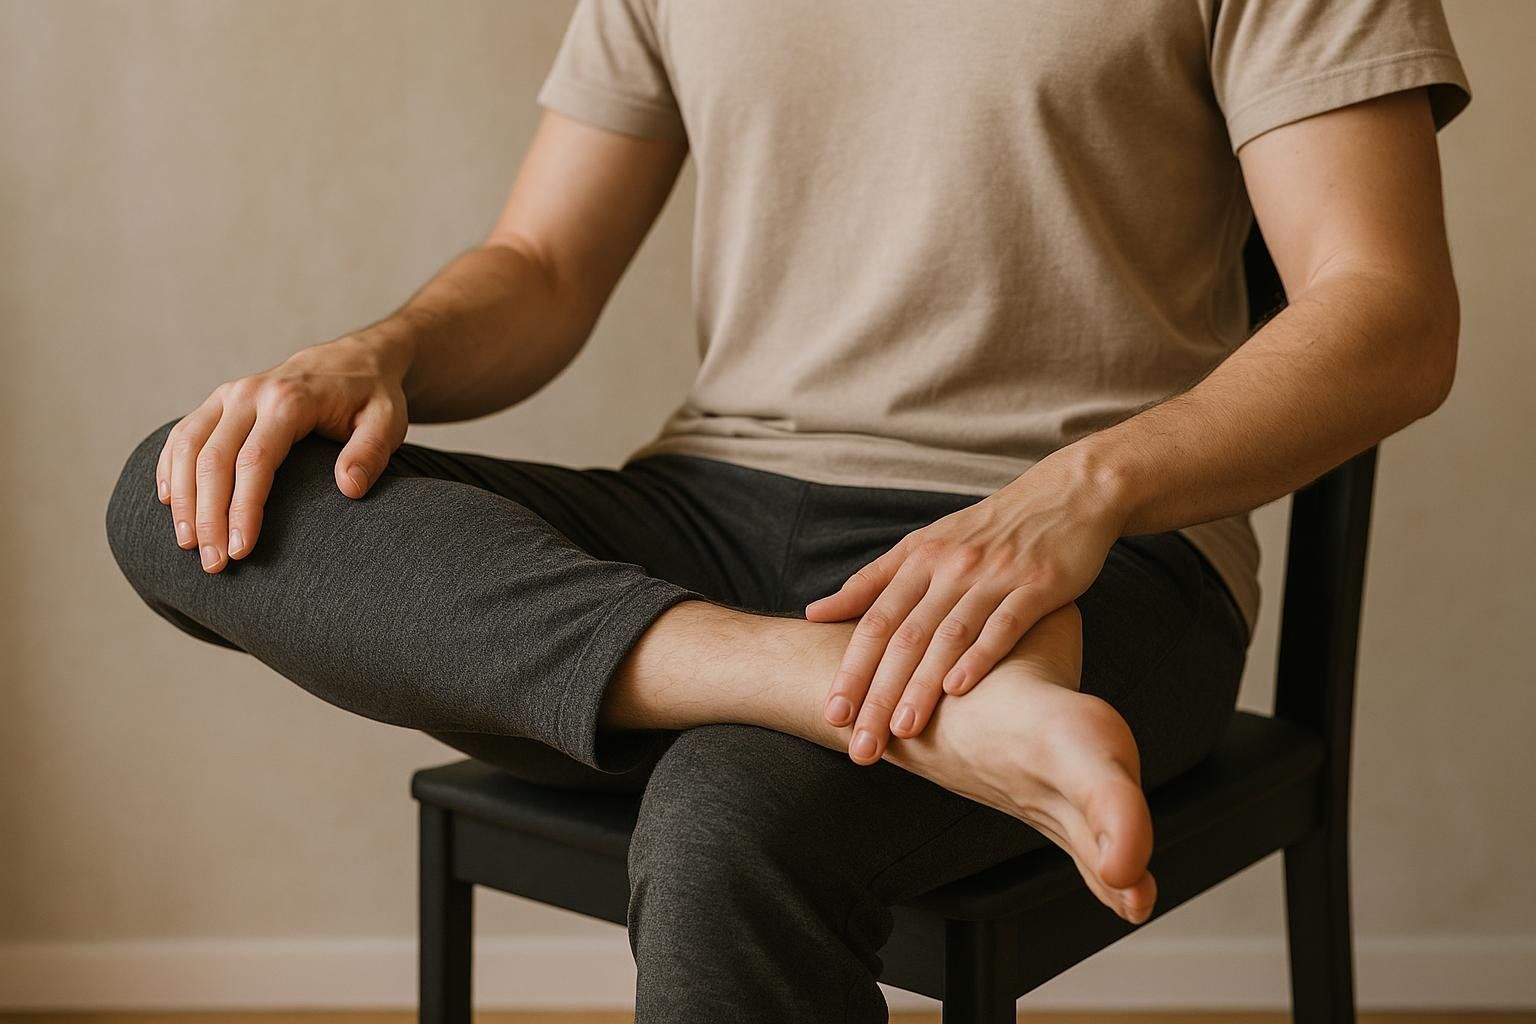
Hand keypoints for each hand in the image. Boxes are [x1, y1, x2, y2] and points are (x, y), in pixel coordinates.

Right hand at [155, 332, 411, 572]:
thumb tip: (349, 488)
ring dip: (182, 498)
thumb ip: (370, 452)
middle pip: (214, 459)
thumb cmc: (372, 397)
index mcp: (290, 400)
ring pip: (188, 447)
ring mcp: (230, 395)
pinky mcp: (219, 401)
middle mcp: (251, 393)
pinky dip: (170, 468)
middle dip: (207, 516)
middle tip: (212, 564)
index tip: (241, 550)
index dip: (243, 509)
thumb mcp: (387, 421)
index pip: (255, 461)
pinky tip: (169, 502)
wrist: (354, 360)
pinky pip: (182, 434)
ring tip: (187, 545)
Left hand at [806, 451, 1127, 764]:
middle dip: (879, 693)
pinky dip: (981, 656)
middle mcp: (950, 567)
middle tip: (861, 744)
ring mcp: (994, 575)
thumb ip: (872, 583)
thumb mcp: (925, 544)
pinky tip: (960, 690)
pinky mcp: (1038, 583)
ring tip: (901, 729)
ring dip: (922, 685)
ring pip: (948, 635)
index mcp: (918, 559)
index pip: (875, 622)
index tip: (832, 714)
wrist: (1068, 493)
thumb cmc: (990, 528)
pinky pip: (1004, 623)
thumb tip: (814, 613)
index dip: (851, 670)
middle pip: (905, 637)